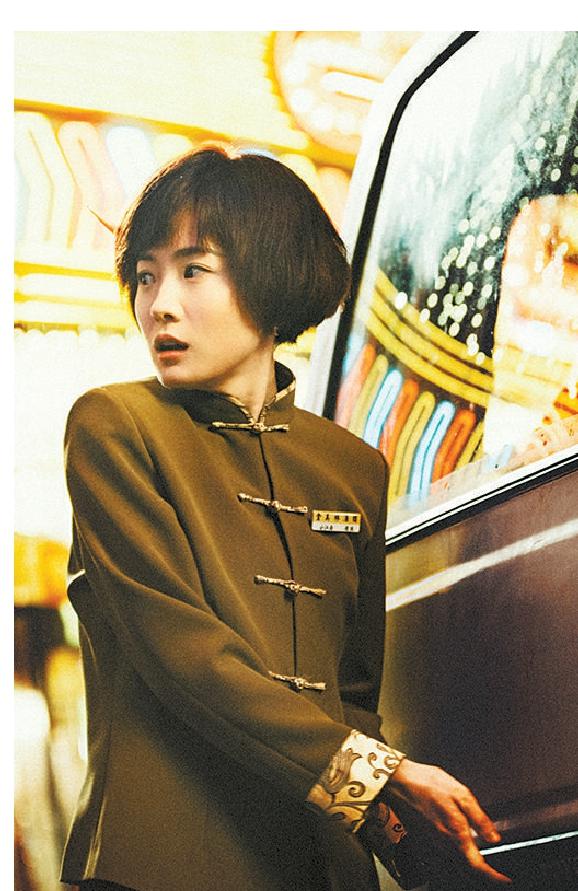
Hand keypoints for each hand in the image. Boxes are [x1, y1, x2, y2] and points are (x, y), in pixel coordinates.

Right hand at [386, 759, 511, 884]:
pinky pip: (442, 863)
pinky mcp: (424, 842)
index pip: (478, 867)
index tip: (506, 879)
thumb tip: (494, 837)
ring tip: (483, 868)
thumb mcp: (460, 794)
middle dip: (484, 877)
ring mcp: (431, 846)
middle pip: (466, 873)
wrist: (397, 781)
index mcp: (454, 835)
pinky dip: (455, 866)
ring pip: (454, 870)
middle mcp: (442, 846)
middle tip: (498, 875)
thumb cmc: (426, 783)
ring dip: (470, 872)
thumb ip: (479, 818)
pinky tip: (461, 856)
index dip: (494, 877)